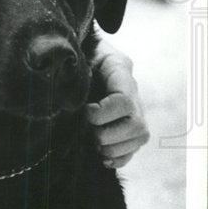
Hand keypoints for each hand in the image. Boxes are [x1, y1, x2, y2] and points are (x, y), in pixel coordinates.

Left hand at [88, 42, 149, 168]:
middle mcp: (133, 93)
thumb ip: (78, 64)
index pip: (124, 101)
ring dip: (111, 147)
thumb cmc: (78, 52)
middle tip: (88, 130)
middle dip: (107, 134)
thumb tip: (68, 85)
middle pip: (136, 125)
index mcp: (119, 70)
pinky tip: (101, 157)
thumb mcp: (79, 50)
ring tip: (92, 142)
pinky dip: (118, 158)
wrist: (84, 55)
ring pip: (138, 138)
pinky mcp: (130, 128)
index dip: (104, 113)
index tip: (86, 113)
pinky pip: (134, 149)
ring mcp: (135, 112)